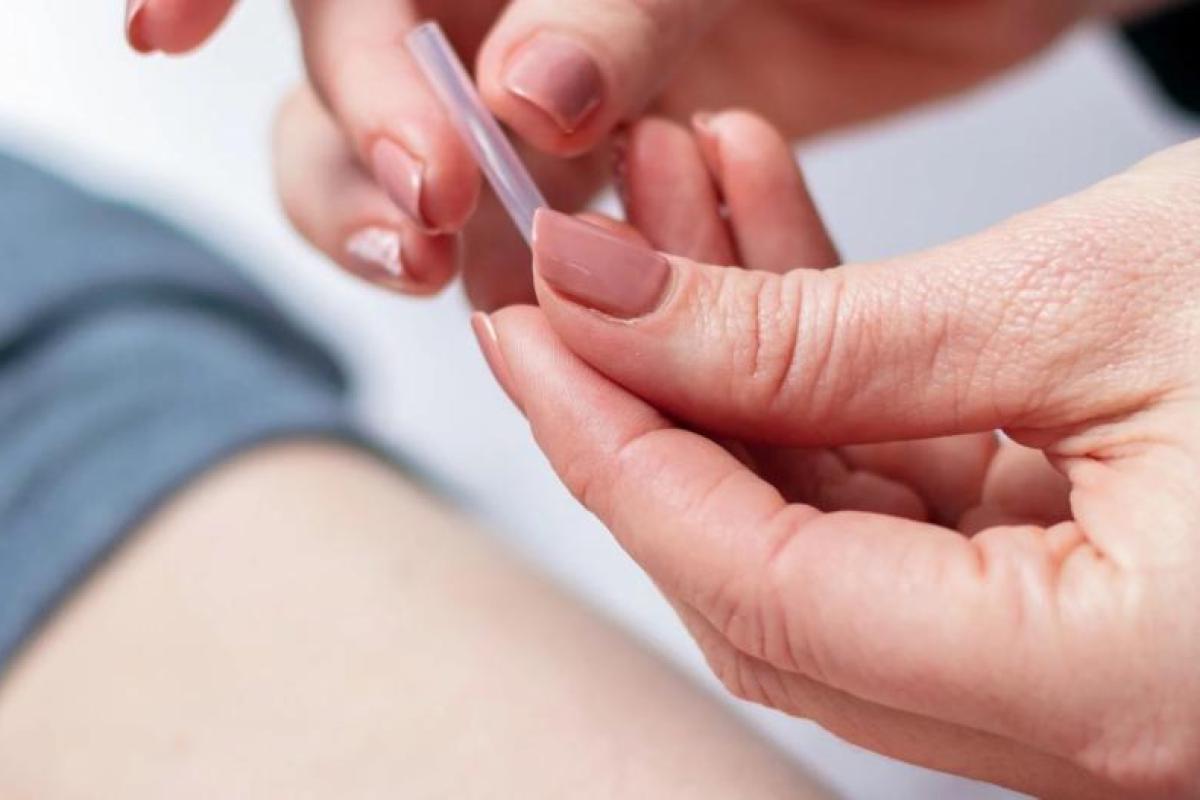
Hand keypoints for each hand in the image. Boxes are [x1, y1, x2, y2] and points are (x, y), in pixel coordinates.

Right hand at [125, 0, 1161, 307]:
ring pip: (416, 171)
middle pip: (348, 70)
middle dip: (347, 140)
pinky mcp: (609, 188)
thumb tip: (521, 86)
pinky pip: (528, 249)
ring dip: (402, 226)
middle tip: (413, 208)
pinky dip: (516, 283)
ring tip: (439, 266)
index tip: (160, 24)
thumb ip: (626, 4)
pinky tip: (525, 293)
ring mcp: (551, 98)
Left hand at [479, 113, 1199, 798]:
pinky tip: (767, 253)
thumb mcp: (1094, 297)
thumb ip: (826, 333)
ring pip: (818, 522)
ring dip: (731, 367)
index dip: (613, 451)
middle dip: (649, 411)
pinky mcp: (1068, 582)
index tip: (527, 332)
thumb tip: (612, 307)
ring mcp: (1067, 657)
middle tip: (571, 278)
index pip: (759, 586)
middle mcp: (1078, 717)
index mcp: (1103, 691)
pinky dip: (820, 376)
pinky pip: (893, 491)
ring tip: (674, 207)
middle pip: (763, 573)